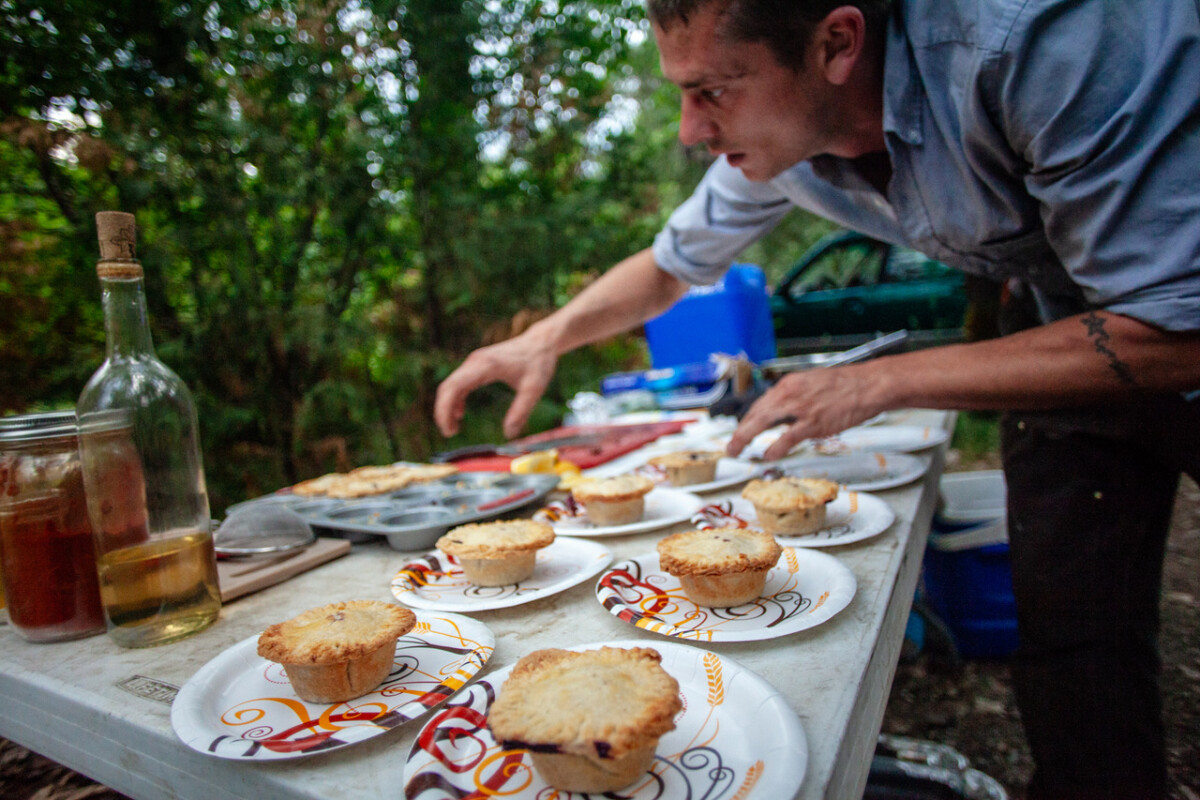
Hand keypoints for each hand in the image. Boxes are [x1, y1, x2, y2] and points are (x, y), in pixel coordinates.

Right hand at [434, 333, 558, 438]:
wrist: (540, 342)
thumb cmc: (538, 363)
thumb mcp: (534, 389)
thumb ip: (521, 411)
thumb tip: (509, 434)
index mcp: (485, 366)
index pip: (454, 387)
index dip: (445, 409)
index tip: (448, 429)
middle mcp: (475, 361)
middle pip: (447, 387)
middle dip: (443, 411)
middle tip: (449, 433)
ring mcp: (474, 362)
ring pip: (451, 385)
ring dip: (447, 406)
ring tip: (453, 429)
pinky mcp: (477, 364)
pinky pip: (458, 382)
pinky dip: (455, 398)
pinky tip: (460, 413)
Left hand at [726, 365, 885, 460]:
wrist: (869, 385)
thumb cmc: (846, 386)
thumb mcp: (813, 384)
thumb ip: (795, 397)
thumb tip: (782, 412)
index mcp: (790, 384)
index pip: (761, 403)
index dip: (748, 419)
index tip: (742, 429)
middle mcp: (790, 393)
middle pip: (756, 412)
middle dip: (740, 430)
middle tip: (732, 445)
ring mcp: (801, 408)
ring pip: (763, 422)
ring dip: (745, 437)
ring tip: (736, 450)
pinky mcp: (814, 422)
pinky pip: (788, 437)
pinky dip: (775, 447)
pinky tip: (767, 456)